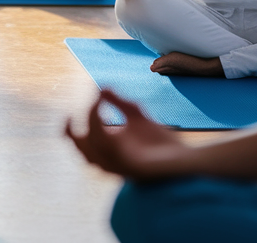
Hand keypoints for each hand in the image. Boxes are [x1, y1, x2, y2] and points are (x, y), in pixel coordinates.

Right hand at [65, 89, 188, 180]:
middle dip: (71, 131)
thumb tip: (101, 86)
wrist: (185, 158)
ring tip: (95, 110)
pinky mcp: (131, 169)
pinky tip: (115, 126)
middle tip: (71, 115)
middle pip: (79, 148)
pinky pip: (113, 155)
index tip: (92, 94)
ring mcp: (118, 166)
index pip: (82, 135)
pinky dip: (109, 139)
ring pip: (90, 154)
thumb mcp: (135, 115)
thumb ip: (117, 101)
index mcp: (107, 147)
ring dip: (90, 131)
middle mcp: (108, 159)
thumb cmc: (160, 140)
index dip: (79, 118)